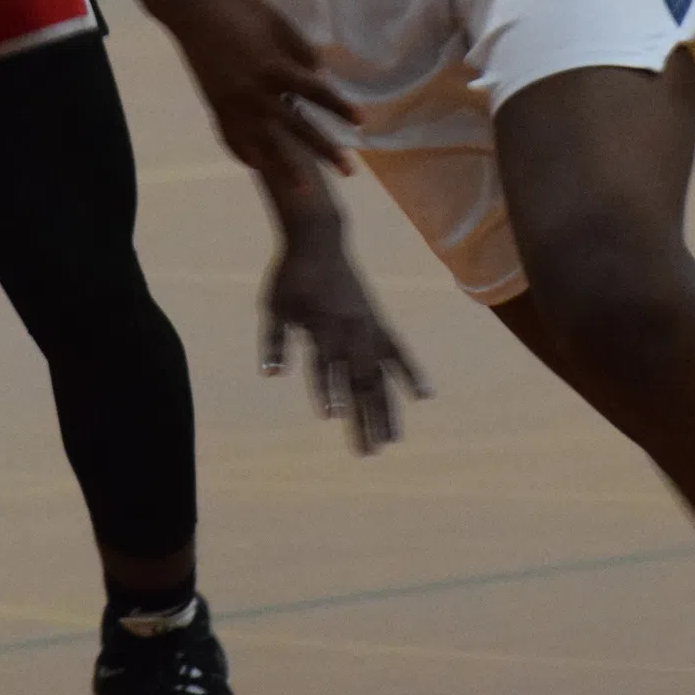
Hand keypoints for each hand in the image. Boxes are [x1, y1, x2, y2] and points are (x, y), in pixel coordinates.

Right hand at [159, 0, 359, 184]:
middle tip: (348, 170)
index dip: (340, 107)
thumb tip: (320, 74)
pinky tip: (259, 167)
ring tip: (304, 189)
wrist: (192, 9)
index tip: (361, 123)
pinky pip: (232, 139)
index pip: (316, 93)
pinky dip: (246, 155)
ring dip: (285, 168)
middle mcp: (256, 93)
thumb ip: (300, 49)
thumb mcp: (277, 21)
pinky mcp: (215, 107)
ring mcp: (233, 105)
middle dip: (324, 150)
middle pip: (297, 128)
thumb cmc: (239, 8)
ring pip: (264, 144)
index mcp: (275, 67)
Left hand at [261, 223, 427, 453]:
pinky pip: (399, 353)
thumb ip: (274, 340)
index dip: (327, 391)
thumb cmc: (290, 275)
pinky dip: (411, 374)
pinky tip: (424, 397)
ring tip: (392, 441)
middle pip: (358, 383)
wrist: (318, 240)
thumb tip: (270, 374)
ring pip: (380, 377)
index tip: (333, 417)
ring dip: (386, 410)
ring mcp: (368, 328)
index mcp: (323, 326)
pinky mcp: (378, 322)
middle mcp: (350, 331)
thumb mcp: (273, 305)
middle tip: (367, 454)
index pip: (325, 366)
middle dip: (363, 419)